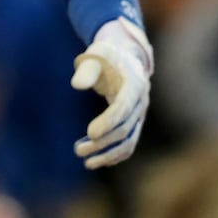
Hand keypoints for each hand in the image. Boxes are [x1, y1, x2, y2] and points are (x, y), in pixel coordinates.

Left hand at [70, 17, 151, 168]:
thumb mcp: (95, 55)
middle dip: (102, 142)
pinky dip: (115, 154)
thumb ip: (87, 70)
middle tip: (78, 150)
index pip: (123, 108)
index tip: (90, 133)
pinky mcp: (134, 122)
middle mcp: (140, 102)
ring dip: (108, 153)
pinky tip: (97, 161)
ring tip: (86, 162)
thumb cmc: (106, 55)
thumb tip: (76, 85)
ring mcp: (139, 114)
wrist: (124, 55)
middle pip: (125, 128)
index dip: (108, 121)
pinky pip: (128, 142)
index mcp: (134, 84)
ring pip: (128, 140)